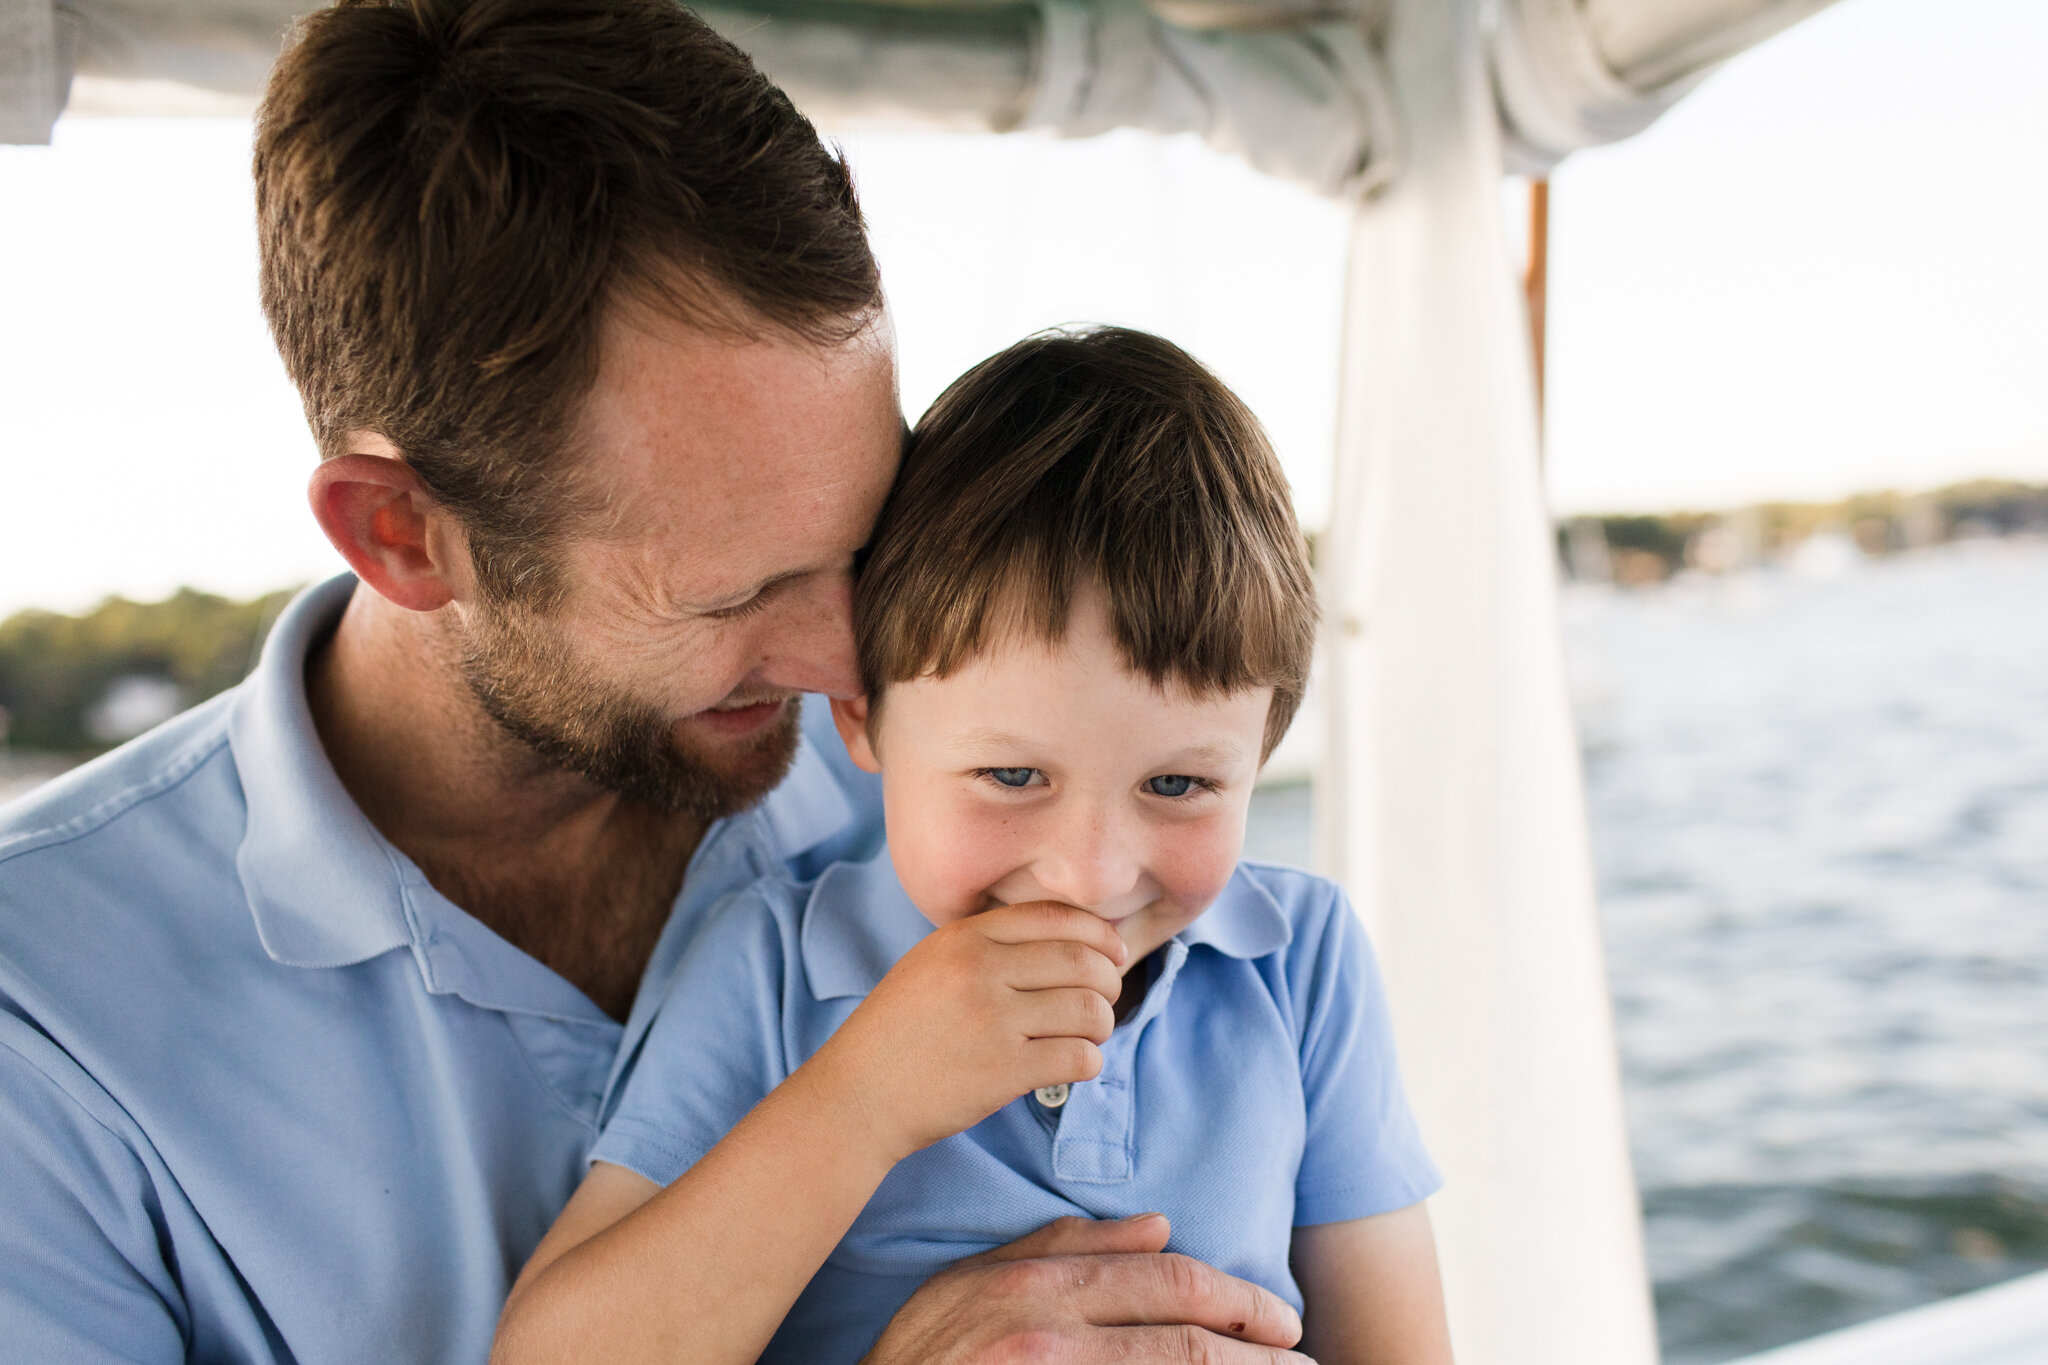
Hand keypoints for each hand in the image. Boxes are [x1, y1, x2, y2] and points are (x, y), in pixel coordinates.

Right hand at [801, 901, 1127, 1162]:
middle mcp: (980, 970)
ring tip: (1090, 1035)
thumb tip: (1067, 943)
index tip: (1113, 952)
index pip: (1055, 917)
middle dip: (1109, 981)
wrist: (856, 1095)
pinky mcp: (1003, 1071)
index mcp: (964, 938)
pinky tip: (1076, 1065)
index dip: (1098, 933)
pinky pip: (1078, 1057)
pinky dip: (1090, 1061)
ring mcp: (992, 1020)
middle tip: (1107, 999)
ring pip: (1088, 1009)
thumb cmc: (897, 1032)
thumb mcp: (929, 965)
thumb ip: (986, 947)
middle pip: (1081, 962)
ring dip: (1102, 1024)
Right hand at [863, 1214, 1311, 1363]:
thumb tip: (1158, 1227)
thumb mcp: (971, 1285)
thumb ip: (1062, 1248)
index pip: (1167, 1282)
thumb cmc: (917, 1360)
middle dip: (1259, 1347)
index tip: (1281, 1321)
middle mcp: (1046, 1336)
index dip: (1239, 1299)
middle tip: (1303, 1359)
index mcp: (1037, 1288)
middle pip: (1185, 1334)